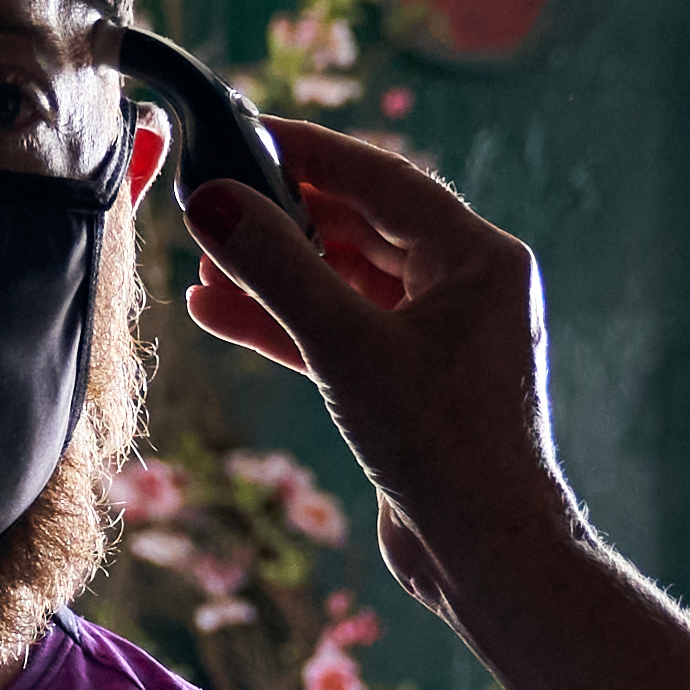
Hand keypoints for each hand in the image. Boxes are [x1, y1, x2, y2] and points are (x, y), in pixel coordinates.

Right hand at [182, 125, 572, 643]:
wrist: (490, 559)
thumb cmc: (444, 449)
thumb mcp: (348, 347)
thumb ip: (275, 270)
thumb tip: (208, 202)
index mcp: (478, 259)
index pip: (380, 178)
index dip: (306, 151)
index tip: (239, 130)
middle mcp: (466, 290)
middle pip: (359, 227)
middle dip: (280, 219)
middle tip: (208, 201)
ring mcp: (439, 341)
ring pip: (343, 285)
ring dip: (274, 276)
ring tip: (200, 266)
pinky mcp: (409, 388)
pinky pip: (340, 335)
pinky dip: (286, 325)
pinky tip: (219, 312)